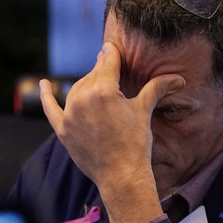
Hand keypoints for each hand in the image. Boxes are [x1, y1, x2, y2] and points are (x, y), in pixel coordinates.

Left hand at [40, 42, 184, 222]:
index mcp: (103, 90)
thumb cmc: (136, 143)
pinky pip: (50, 108)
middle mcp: (83, 99)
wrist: (122, 176)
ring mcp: (70, 115)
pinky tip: (43, 84)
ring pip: (76, 90)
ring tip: (95, 81)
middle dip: (101, 69)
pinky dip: (46, 95)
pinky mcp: (62, 130)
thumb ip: (156, 89)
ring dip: (85, 83)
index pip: (107, 63)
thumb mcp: (144, 111)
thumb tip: (179, 79)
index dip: (111, 54)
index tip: (111, 47)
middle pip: (92, 75)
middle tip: (107, 64)